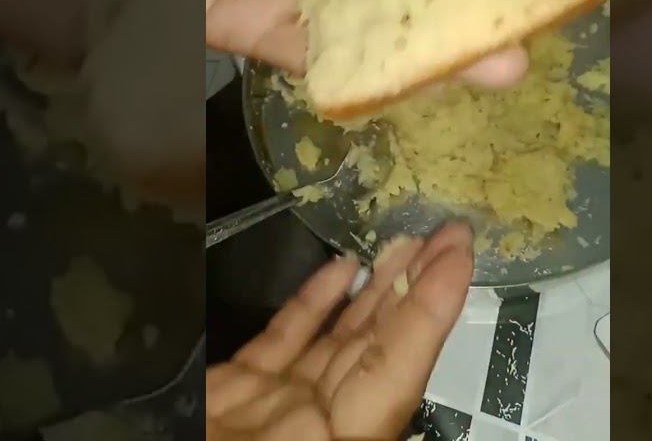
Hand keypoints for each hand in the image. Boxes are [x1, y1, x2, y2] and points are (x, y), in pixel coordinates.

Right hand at [207, 223, 474, 439]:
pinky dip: (314, 306)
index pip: (398, 367)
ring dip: (374, 290)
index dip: (432, 307)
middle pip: (379, 349)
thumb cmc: (193, 438)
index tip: (458, 253)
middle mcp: (317, 430)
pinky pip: (286, 345)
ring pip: (338, 342)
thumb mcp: (267, 434)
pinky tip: (339, 268)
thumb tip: (370, 396)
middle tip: (446, 232)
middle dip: (415, 288)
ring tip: (404, 239)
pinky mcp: (235, 398)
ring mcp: (276, 412)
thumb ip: (342, 417)